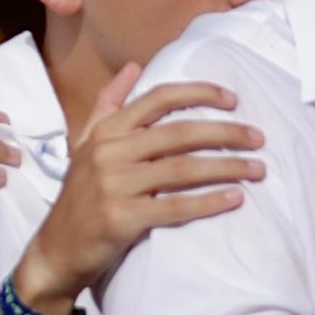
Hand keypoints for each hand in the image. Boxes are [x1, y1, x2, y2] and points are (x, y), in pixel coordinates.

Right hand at [10, 72, 266, 311]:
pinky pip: (175, 207)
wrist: (56, 249)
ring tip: (257, 168)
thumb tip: (134, 65)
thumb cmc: (79, 194)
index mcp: (106, 129)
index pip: (158, 99)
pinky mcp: (123, 218)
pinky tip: (234, 199)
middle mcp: (110, 151)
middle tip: (258, 138)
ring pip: (182, 168)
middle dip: (224, 133)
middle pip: (179, 133)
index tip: (233, 98)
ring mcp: (115, 184)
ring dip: (225, 167)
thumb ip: (109, 102)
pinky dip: (208, 202)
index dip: (198, 93)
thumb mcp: (86, 142)